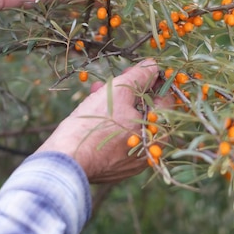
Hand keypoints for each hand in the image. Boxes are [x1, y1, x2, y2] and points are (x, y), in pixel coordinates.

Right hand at [37, 59, 170, 182]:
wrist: (67, 159)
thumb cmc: (95, 123)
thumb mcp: (119, 90)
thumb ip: (141, 75)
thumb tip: (153, 65)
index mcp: (158, 133)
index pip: (166, 99)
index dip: (154, 80)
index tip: (142, 71)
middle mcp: (151, 151)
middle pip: (146, 112)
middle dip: (131, 91)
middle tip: (118, 78)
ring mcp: (133, 162)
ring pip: (131, 125)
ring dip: (118, 105)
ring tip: (98, 91)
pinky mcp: (116, 168)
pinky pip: (119, 140)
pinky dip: (111, 125)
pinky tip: (95, 111)